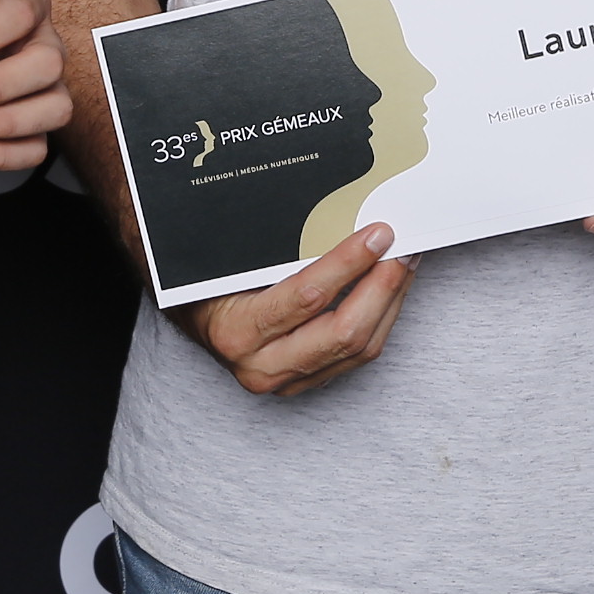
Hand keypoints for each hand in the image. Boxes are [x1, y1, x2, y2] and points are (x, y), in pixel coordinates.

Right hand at [170, 226, 412, 397]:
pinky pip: (356, 356)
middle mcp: (260, 365)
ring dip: (389, 303)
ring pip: (359, 349)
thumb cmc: (207, 281)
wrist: (190, 316)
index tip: (376, 235)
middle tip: (401, 250)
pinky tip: (388, 291)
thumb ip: (277, 246)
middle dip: (382, 287)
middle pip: (344, 333)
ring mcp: (285, 380)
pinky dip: (380, 320)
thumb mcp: (232, 259)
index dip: (348, 264)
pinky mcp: (305, 382)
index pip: (307, 297)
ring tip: (404, 264)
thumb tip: (339, 211)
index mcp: (236, 331)